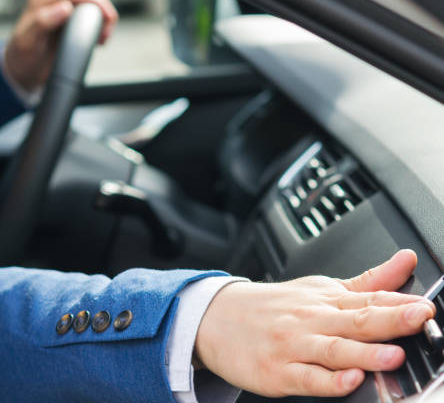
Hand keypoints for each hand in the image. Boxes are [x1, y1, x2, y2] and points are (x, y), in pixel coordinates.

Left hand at [4, 0, 117, 89]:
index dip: (95, 1)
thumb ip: (43, 21)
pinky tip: (99, 38)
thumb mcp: (28, 41)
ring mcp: (62, 9)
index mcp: (42, 0)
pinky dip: (100, 23)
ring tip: (103, 36)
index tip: (107, 17)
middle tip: (106, 31)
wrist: (22, 69)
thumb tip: (65, 8)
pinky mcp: (69, 19)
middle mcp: (53, 1)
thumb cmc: (22, 55)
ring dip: (103, 16)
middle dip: (102, 8)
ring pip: (91, 3)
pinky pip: (89, 13)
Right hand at [194, 249, 435, 396]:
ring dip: (363, 352)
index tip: (427, 304)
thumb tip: (405, 260)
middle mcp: (312, 320)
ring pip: (334, 351)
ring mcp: (294, 346)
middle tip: (420, 317)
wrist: (216, 318)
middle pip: (356, 320)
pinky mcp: (278, 372)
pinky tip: (347, 380)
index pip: (368, 298)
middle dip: (391, 320)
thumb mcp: (318, 288)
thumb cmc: (271, 307)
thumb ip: (367, 281)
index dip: (400, 302)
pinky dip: (328, 380)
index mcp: (325, 300)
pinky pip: (307, 378)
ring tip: (392, 355)